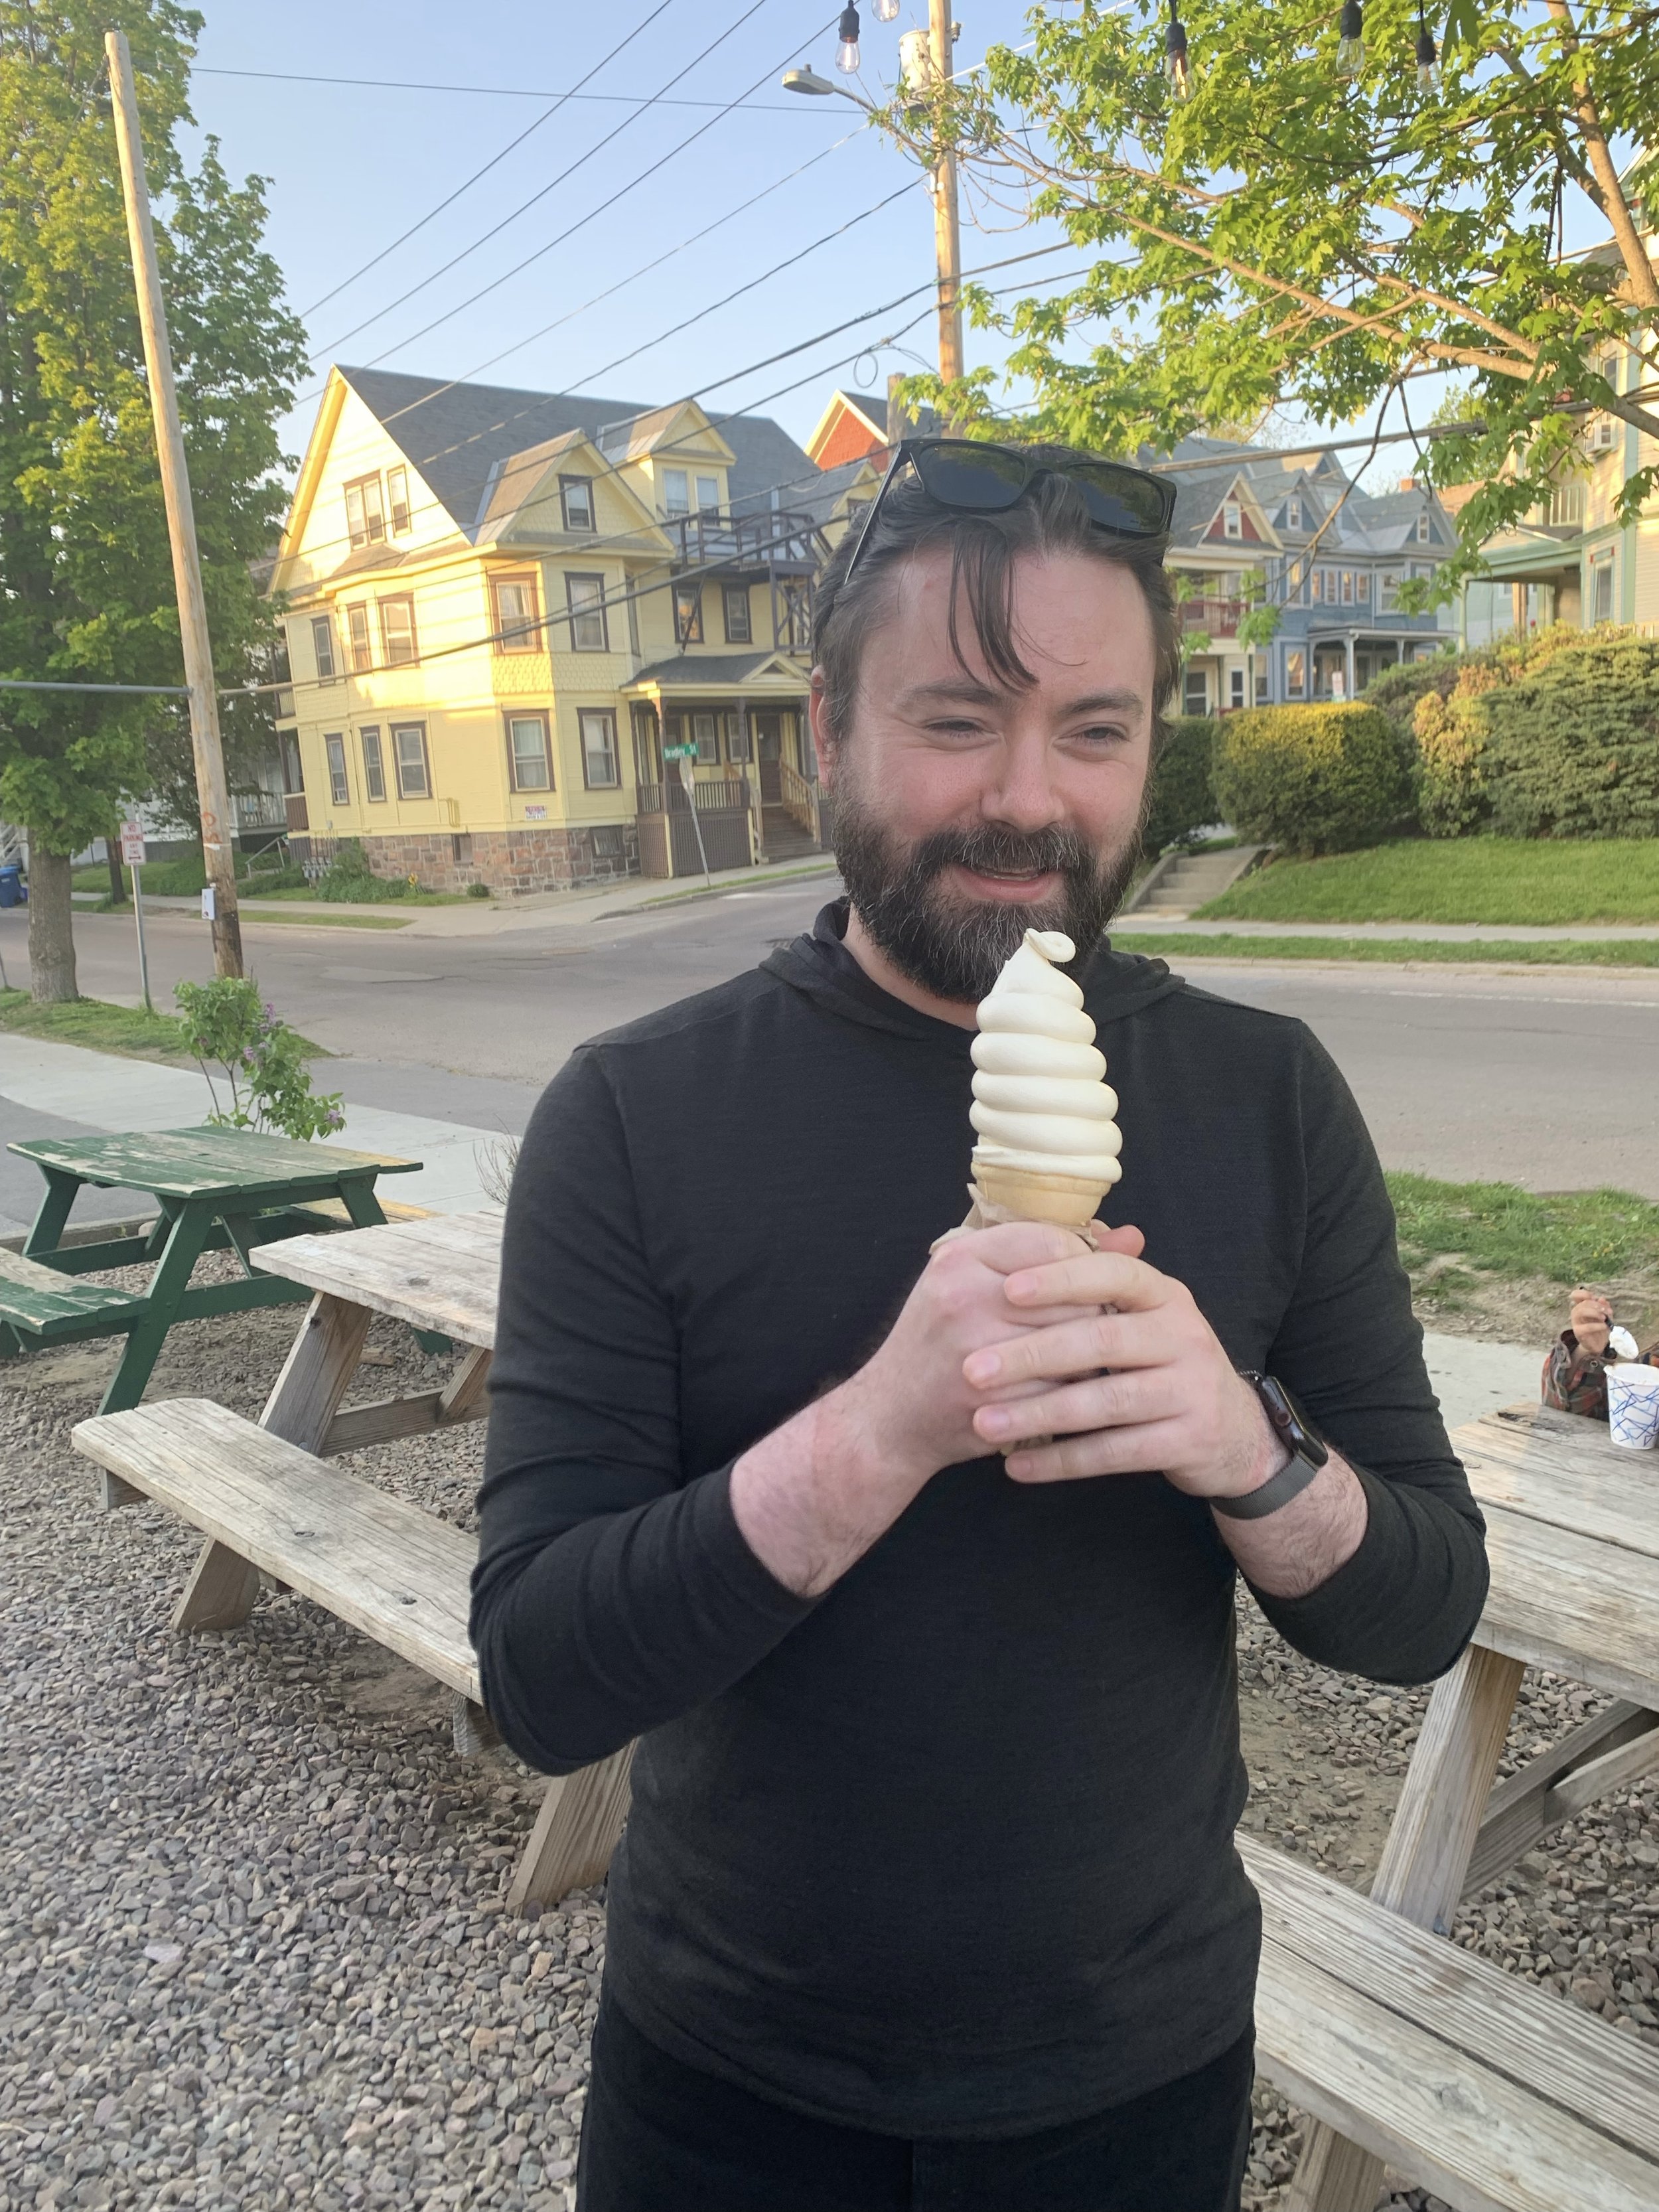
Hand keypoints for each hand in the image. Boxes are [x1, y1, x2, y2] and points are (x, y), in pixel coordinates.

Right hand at [846, 1218, 1146, 1489]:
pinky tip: (1056, 1393)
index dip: (1083, 1267)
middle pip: (1073, 1293)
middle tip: (1082, 1330)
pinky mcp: (991, 1396)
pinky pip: (1063, 1387)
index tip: (1084, 1287)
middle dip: (1089, 1314)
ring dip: (1087, 1355)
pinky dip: (1070, 1392)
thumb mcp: (977, 1283)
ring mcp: (975, 1348)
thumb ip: (1049, 1256)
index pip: (1054, 1242)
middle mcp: (964, 1295)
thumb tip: (1133, 1237)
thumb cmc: (940, 1341)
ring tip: (1073, 1360)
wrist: (890, 1415)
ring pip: (1075, 1341)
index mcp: (960, 1257)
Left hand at [960, 1229, 1282, 1499]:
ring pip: (1105, 1401)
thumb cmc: (1162, 1363)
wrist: (1233, 1432)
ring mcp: (1191, 1390)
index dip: (1062, 1280)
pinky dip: (1062, 1460)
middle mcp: (1184, 1335)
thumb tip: (1031, 1238)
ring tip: (985, 1423)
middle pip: (1101, 1339)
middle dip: (1031, 1354)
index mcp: (1164, 1295)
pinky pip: (1115, 1452)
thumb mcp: (1142, 1316)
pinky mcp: (1187, 1441)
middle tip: (973, 1369)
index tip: (1007, 1289)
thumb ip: (1095, 1284)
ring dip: (1038, 1413)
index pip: (1113, 1274)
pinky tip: (1018, 1466)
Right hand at [1569, 1287, 1612, 1357]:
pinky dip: (1597, 1325)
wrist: (1599, 1344)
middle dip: (1596, 1305)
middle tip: (1607, 1311)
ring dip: (1594, 1312)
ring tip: (1604, 1318)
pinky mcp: (1578, 1332)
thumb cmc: (1601, 1327)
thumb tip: (1602, 1298)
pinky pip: (1586, 1326)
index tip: (1594, 1297)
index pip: (1576, 1295)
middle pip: (1582, 1303)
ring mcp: (1576, 1322)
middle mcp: (1576, 1313)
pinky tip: (1605, 1326)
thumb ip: (1604, 1307)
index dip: (1584, 1294)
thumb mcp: (1606, 1315)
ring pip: (1580, 1311)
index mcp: (1582, 1306)